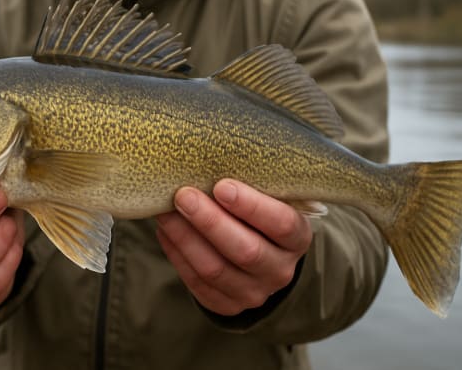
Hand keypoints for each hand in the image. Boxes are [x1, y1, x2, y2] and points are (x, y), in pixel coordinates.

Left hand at [156, 179, 311, 315]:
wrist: (260, 257)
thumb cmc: (258, 215)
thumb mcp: (267, 198)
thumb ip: (249, 182)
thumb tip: (205, 158)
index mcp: (297, 238)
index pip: (282, 224)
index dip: (252, 206)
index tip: (222, 185)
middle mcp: (280, 269)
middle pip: (245, 250)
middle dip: (210, 222)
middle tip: (184, 195)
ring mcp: (254, 292)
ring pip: (215, 269)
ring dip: (185, 238)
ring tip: (165, 212)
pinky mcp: (226, 304)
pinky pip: (197, 282)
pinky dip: (177, 254)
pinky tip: (165, 231)